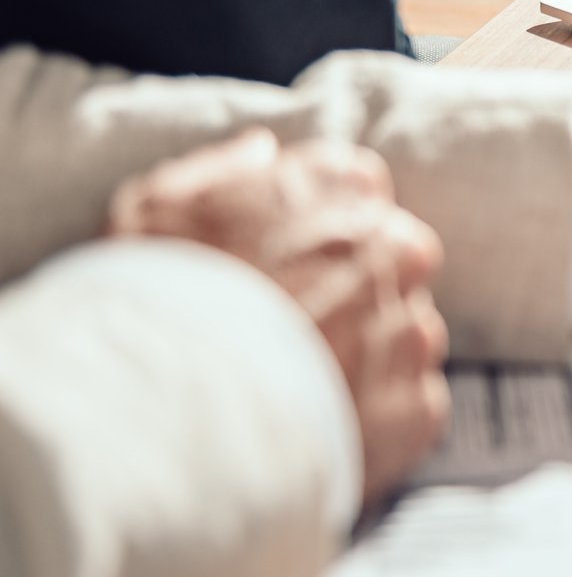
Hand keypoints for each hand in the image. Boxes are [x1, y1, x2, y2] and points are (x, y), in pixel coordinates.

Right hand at [108, 130, 450, 503]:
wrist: (166, 410)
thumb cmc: (149, 302)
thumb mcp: (152, 209)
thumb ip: (220, 171)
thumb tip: (263, 152)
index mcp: (334, 187)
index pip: (358, 187)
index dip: (324, 227)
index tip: (290, 261)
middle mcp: (390, 246)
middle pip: (398, 256)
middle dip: (358, 286)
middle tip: (298, 326)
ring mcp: (409, 325)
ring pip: (409, 331)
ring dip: (372, 352)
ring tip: (303, 382)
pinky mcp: (417, 402)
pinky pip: (414, 403)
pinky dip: (378, 415)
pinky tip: (322, 424)